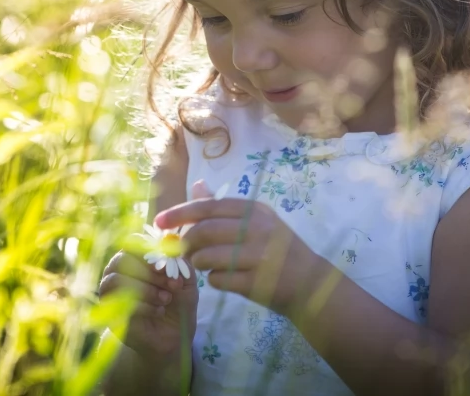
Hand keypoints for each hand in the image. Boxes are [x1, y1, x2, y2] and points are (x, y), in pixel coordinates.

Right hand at [99, 250, 197, 357]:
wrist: (171, 337)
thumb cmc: (178, 302)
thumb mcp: (186, 281)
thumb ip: (180, 262)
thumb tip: (171, 244)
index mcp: (136, 257)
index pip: (133, 242)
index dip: (149, 250)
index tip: (167, 264)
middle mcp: (117, 271)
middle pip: (122, 259)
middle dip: (151, 272)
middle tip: (173, 285)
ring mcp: (110, 292)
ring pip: (117, 280)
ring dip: (146, 289)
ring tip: (166, 299)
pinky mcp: (109, 313)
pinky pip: (118, 303)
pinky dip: (143, 306)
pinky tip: (159, 311)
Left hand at [155, 196, 324, 315]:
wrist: (311, 284)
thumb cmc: (278, 249)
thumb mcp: (257, 221)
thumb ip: (224, 206)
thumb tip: (197, 185)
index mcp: (254, 210)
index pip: (208, 207)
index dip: (179, 213)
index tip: (159, 221)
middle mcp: (257, 229)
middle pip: (204, 232)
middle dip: (186, 242)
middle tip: (181, 250)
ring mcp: (258, 257)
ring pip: (206, 257)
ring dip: (198, 263)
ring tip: (205, 264)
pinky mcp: (256, 282)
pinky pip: (218, 280)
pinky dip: (214, 280)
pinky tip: (224, 278)